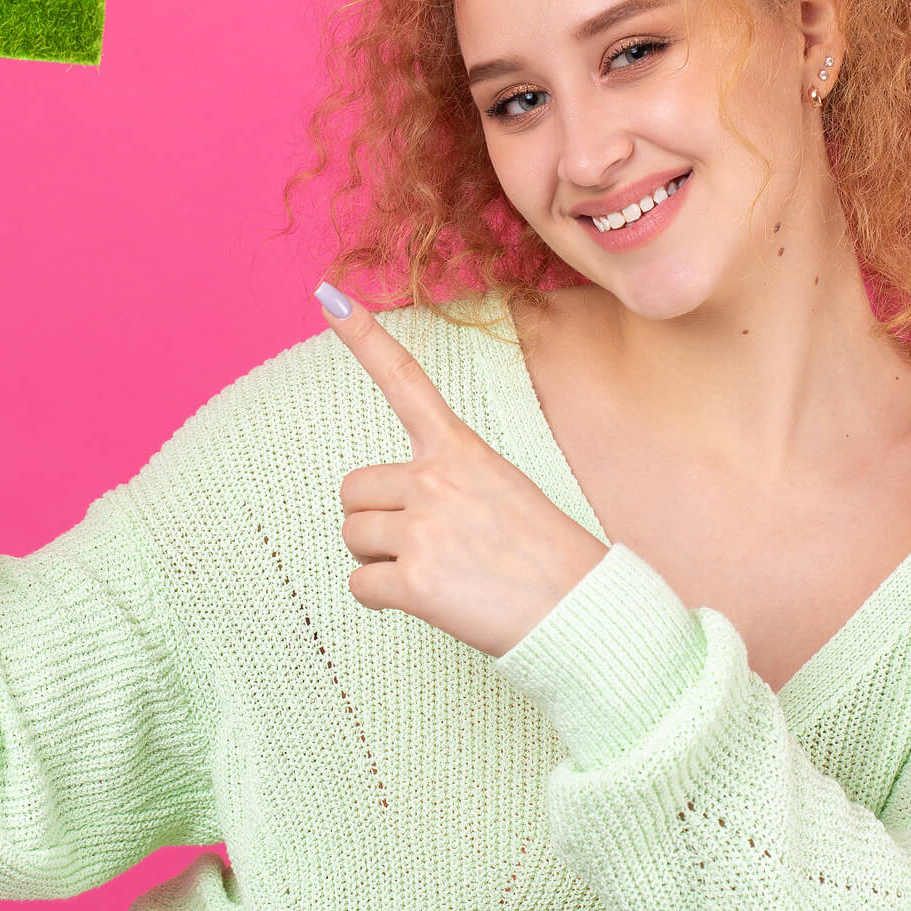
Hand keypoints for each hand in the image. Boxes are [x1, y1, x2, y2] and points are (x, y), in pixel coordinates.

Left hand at [323, 286, 608, 657]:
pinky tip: (424, 603)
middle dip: (373, 520)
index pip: (405, 381)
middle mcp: (435, 479)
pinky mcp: (415, 581)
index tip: (328, 296)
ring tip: (435, 574)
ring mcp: (423, 528)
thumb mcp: (504, 492)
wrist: (582, 614)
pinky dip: (382, 600)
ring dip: (378, 560)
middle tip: (424, 545)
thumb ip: (448, 486)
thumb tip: (398, 512)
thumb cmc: (546, 559)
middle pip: (353, 490)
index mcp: (461, 450)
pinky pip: (361, 586)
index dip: (364, 337)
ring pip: (353, 537)